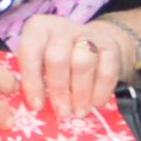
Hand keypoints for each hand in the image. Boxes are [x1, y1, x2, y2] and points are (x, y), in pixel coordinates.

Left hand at [9, 11, 140, 116]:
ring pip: (83, 62)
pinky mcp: (110, 45)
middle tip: (63, 113)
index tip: (37, 107)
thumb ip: (32, 79)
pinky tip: (96, 104)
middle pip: (57, 58)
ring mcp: (88, 34)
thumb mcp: (38, 62)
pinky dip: (101, 90)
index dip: (33, 82)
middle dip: (59, 90)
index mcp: (38, 29)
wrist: (90, 45)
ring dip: (80, 92)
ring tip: (79, 112)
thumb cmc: (54, 61)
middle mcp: (62, 27)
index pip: (30, 53)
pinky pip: (107, 69)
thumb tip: (30, 107)